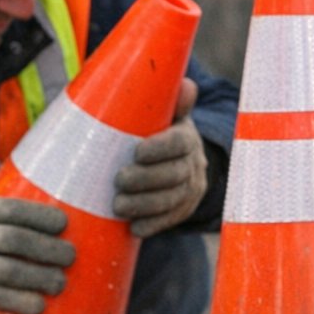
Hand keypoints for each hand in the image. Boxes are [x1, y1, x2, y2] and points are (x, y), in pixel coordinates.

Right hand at [0, 159, 74, 313]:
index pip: (13, 210)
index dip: (41, 217)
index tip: (63, 223)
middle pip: (18, 241)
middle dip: (49, 249)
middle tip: (69, 255)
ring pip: (11, 271)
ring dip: (40, 278)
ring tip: (60, 282)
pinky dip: (18, 303)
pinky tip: (37, 306)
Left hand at [112, 78, 208, 237]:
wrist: (175, 157)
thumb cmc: (155, 129)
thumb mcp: (162, 113)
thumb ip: (166, 100)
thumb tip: (187, 84)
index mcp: (186, 136)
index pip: (179, 143)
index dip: (160, 148)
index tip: (136, 152)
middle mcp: (194, 162)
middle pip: (174, 174)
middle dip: (145, 180)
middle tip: (118, 180)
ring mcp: (192, 188)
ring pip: (172, 200)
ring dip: (144, 206)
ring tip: (118, 206)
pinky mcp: (185, 208)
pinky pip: (172, 220)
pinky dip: (153, 225)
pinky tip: (134, 228)